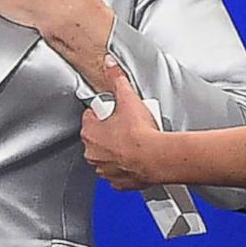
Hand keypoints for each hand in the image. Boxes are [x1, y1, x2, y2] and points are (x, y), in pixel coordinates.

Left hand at [80, 57, 164, 190]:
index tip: (116, 111)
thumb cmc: (140, 134)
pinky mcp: (118, 182)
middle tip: (128, 125)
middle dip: (110, 131)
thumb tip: (110, 65)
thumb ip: (117, 79)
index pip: (91, 116)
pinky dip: (126, 166)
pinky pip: (119, 172)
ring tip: (135, 141)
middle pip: (98, 137)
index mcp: (90, 132)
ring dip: (117, 150)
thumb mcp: (128, 98)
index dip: (104, 112)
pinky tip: (137, 158)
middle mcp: (93, 153)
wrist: (155, 158)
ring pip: (107, 156)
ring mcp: (104, 169)